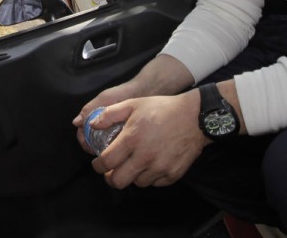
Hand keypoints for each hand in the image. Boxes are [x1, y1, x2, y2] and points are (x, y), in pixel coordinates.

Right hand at [72, 81, 142, 152]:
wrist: (144, 93)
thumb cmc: (122, 93)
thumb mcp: (104, 98)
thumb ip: (89, 108)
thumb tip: (75, 123)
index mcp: (93, 117)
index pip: (83, 134)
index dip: (84, 141)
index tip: (89, 146)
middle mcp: (102, 126)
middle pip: (91, 142)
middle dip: (93, 148)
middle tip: (100, 152)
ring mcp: (112, 132)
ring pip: (103, 145)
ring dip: (104, 150)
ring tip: (110, 152)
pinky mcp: (123, 135)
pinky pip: (116, 145)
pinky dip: (116, 148)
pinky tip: (120, 150)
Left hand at [90, 93, 206, 188]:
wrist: (194, 117)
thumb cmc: (162, 108)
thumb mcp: (133, 104)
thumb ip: (110, 114)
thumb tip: (92, 124)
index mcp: (132, 139)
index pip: (106, 162)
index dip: (97, 166)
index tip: (97, 163)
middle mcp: (144, 157)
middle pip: (118, 181)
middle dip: (110, 178)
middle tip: (111, 171)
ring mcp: (160, 168)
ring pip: (137, 183)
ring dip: (131, 176)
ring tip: (133, 164)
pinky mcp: (173, 175)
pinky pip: (155, 183)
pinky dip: (149, 177)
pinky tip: (150, 165)